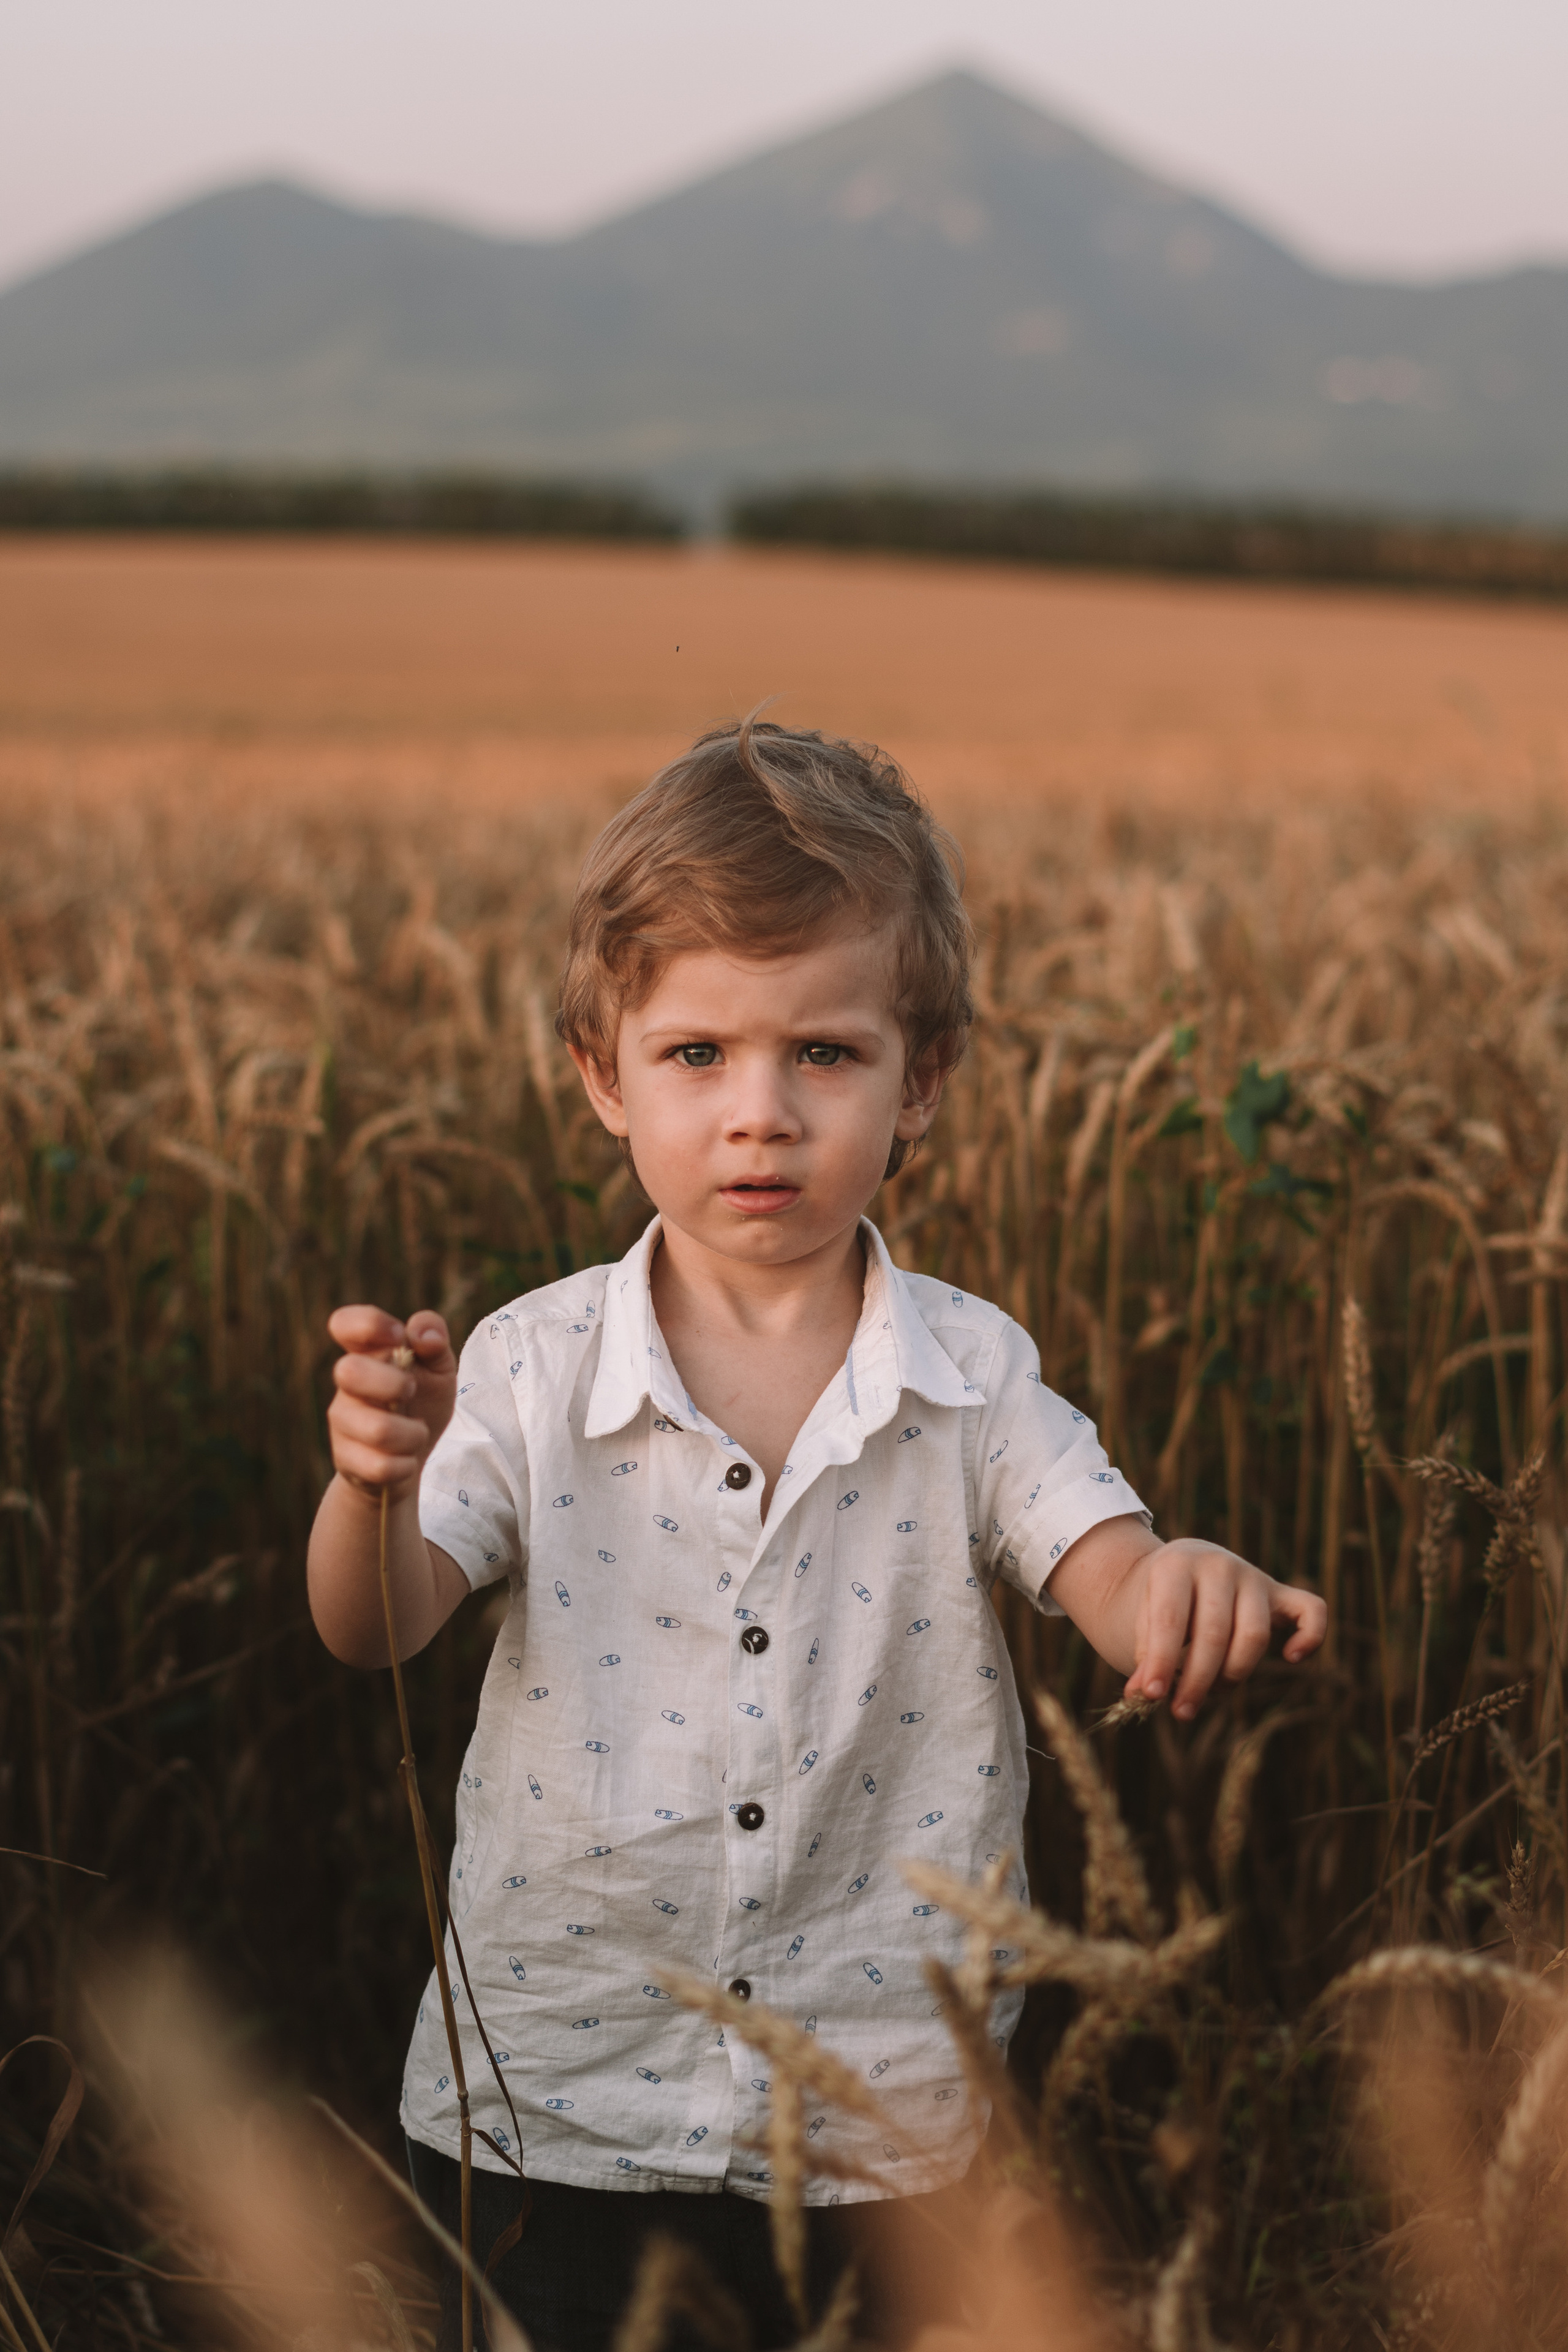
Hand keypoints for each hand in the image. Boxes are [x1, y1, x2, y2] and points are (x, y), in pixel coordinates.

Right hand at [326, 1305, 456, 1505]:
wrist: (410, 1459)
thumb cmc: (422, 1403)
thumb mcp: (439, 1368)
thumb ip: (434, 1339)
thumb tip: (424, 1336)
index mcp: (368, 1353)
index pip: (343, 1323)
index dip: (370, 1324)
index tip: (398, 1337)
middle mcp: (347, 1384)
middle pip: (348, 1371)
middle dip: (394, 1383)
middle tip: (411, 1392)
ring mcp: (342, 1422)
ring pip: (377, 1429)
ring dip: (412, 1435)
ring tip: (416, 1434)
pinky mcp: (346, 1460)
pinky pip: (380, 1466)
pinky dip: (405, 1465)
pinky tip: (404, 1460)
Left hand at [1121, 1537, 1326, 1719]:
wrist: (1176, 1570)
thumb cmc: (1155, 1604)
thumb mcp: (1139, 1623)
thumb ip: (1144, 1657)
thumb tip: (1142, 1695)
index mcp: (1175, 1565)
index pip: (1171, 1620)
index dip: (1161, 1661)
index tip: (1152, 1695)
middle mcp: (1218, 1565)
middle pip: (1215, 1633)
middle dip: (1197, 1680)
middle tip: (1181, 1711)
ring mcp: (1253, 1576)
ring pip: (1255, 1635)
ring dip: (1233, 1674)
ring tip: (1210, 1691)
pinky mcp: (1281, 1593)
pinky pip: (1312, 1611)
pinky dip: (1310, 1636)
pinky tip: (1291, 1657)